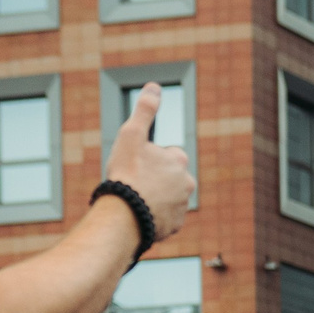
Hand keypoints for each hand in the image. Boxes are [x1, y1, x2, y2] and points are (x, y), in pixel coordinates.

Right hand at [103, 83, 193, 241]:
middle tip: (135, 182)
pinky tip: (140, 212)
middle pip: (169, 176)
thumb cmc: (127, 173)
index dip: (150, 157)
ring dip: (154, 196)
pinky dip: (154, 214)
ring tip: (136, 197)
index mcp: (179, 161)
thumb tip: (154, 86)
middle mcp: (186, 184)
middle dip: (155, 177)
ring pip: (167, 197)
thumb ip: (145, 111)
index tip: (137, 164)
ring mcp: (182, 206)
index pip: (169, 154)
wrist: (126, 213)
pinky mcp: (175, 226)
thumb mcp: (132, 135)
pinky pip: (165, 216)